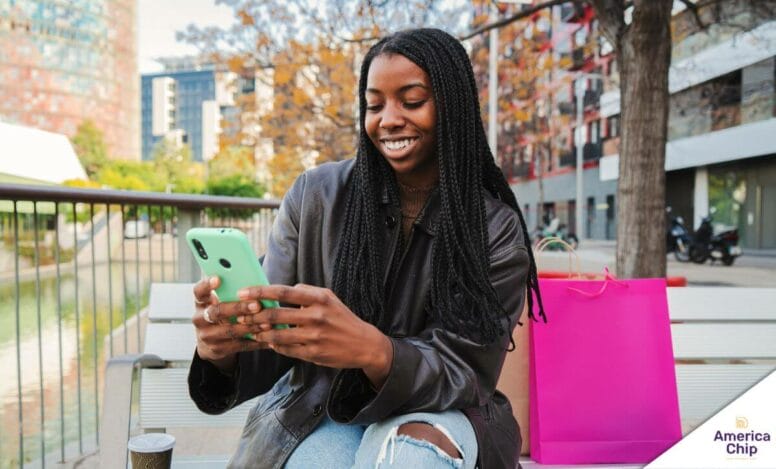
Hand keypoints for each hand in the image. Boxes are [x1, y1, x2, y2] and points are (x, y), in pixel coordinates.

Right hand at [192, 276, 271, 371]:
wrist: (211, 342)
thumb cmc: (223, 312)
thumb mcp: (220, 301)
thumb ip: (230, 290)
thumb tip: (252, 277)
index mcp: (201, 302)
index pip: (199, 291)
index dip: (207, 285)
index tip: (218, 278)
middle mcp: (200, 318)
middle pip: (217, 312)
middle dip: (238, 308)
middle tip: (257, 305)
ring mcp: (207, 336)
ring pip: (229, 330)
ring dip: (250, 326)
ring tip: (267, 323)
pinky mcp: (217, 349)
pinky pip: (238, 345)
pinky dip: (255, 341)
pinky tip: (268, 337)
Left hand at [237, 284, 393, 388]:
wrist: (364, 344)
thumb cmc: (342, 318)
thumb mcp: (329, 298)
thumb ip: (306, 291)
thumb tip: (281, 290)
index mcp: (319, 299)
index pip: (283, 291)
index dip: (260, 292)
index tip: (243, 292)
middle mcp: (316, 316)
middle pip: (276, 314)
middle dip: (253, 315)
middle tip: (240, 315)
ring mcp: (314, 337)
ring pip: (277, 335)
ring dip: (260, 333)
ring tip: (251, 330)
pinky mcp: (313, 354)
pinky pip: (286, 349)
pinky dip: (274, 345)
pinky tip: (269, 342)